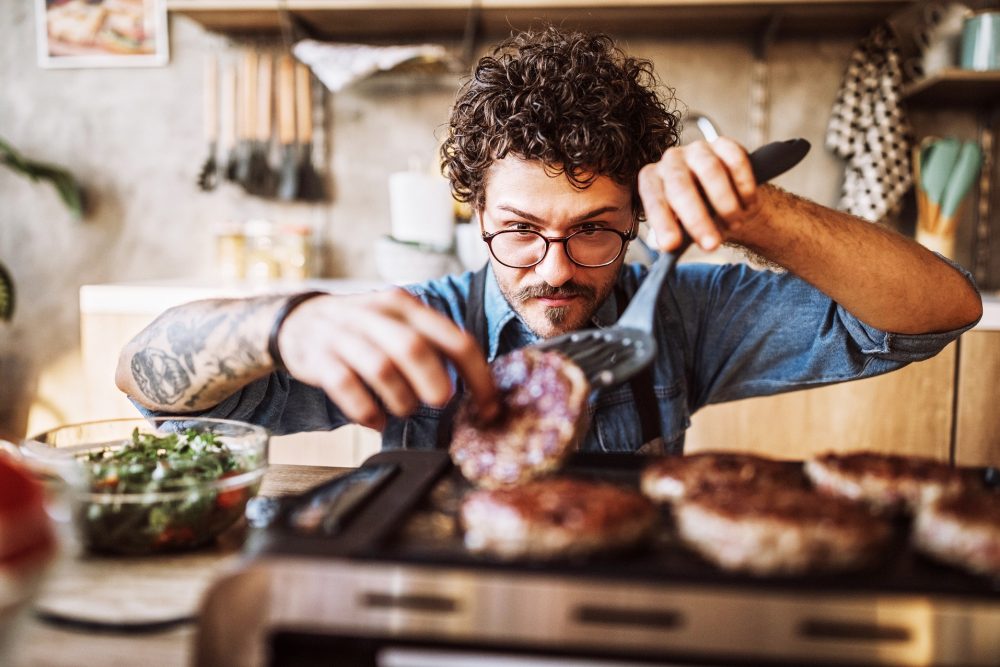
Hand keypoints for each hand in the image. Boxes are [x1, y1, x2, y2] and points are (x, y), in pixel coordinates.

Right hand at [277, 289, 498, 429]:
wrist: (298, 322)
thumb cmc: (362, 331)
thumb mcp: (397, 324)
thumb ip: (431, 346)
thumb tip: (475, 389)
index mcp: (406, 306)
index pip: (454, 339)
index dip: (478, 376)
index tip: (489, 407)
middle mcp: (376, 315)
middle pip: (414, 348)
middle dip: (435, 383)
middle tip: (442, 403)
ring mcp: (344, 335)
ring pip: (381, 368)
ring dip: (400, 399)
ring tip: (403, 410)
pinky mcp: (319, 358)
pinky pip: (345, 386)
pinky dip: (366, 411)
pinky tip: (375, 421)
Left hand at [638, 137, 762, 251]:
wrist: (723, 196)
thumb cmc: (696, 213)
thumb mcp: (683, 226)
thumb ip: (677, 235)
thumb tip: (674, 249)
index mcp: (653, 179)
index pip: (652, 198)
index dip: (662, 222)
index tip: (672, 245)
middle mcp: (671, 160)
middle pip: (680, 185)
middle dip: (696, 218)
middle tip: (711, 244)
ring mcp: (698, 149)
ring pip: (710, 170)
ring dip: (724, 202)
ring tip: (735, 223)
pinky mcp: (724, 145)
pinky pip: (735, 160)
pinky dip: (744, 184)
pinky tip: (748, 203)